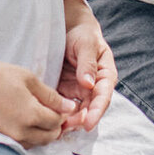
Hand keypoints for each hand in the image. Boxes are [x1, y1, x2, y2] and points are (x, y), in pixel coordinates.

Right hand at [0, 41, 74, 147]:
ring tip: (40, 112)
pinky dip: (30, 134)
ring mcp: (10, 138)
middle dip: (56, 124)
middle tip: (54, 109)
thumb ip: (50, 95)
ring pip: (37, 142)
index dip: (64, 113)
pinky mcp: (1, 139)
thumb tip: (69, 107)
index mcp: (32, 115)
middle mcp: (22, 132)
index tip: (64, 104)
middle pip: (50, 136)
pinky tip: (26, 119)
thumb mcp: (27, 79)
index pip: (58, 122)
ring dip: (44, 131)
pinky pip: (24, 143)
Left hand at [57, 0, 117, 131]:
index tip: (88, 123)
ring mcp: (79, 90)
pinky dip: (57, 114)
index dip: (96, 112)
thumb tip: (89, 84)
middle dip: (79, 120)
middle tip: (66, 126)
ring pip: (76, 111)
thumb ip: (87, 63)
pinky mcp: (64, 91)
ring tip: (56, 126)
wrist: (68, 27)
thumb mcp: (86, 44)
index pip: (103, 97)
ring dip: (68, 121)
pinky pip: (62, 106)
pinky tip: (48, 118)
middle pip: (89, 109)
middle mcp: (94, 87)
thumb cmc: (82, 33)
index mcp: (105, 75)